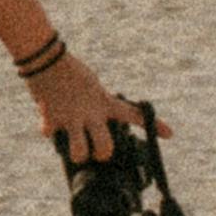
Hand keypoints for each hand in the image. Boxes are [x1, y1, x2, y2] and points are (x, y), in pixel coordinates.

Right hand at [26, 50, 172, 161]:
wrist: (46, 60)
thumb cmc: (71, 72)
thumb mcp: (93, 88)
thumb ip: (97, 106)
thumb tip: (96, 125)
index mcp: (104, 103)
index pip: (134, 114)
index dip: (154, 125)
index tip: (169, 134)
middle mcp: (91, 113)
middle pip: (105, 148)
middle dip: (102, 155)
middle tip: (97, 150)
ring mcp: (71, 119)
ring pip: (79, 153)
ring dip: (77, 154)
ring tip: (73, 146)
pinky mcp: (51, 120)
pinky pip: (50, 135)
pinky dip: (49, 130)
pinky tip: (49, 121)